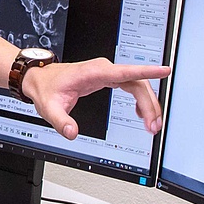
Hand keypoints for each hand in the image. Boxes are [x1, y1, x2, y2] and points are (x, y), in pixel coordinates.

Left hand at [21, 59, 169, 140]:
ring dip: (147, 104)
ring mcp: (107, 73)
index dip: (147, 71)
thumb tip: (72, 133)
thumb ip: (61, 121)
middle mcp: (104, 70)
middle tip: (154, 126)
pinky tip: (141, 113)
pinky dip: (139, 100)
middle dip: (149, 104)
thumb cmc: (46, 88)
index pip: (126, 72)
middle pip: (137, 83)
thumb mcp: (49, 108)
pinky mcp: (107, 78)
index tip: (164, 71)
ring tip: (151, 125)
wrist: (40, 78)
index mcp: (94, 73)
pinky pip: (130, 86)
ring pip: (137, 85)